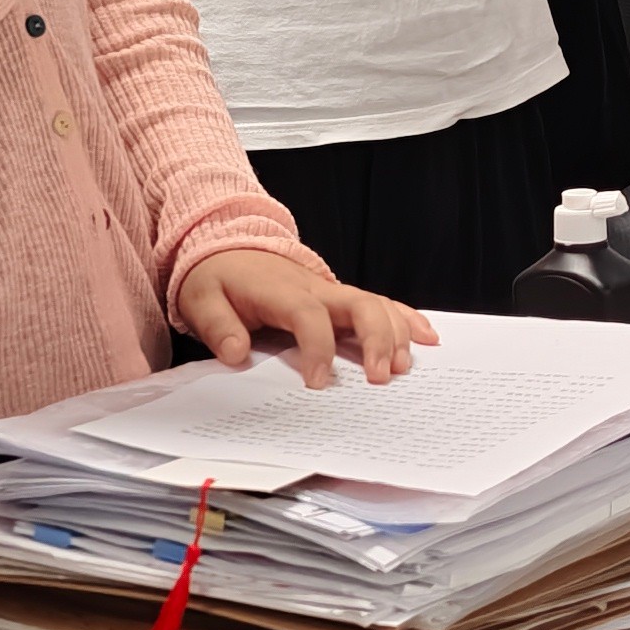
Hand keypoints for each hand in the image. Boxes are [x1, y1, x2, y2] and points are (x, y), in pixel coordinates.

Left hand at [172, 250, 433, 386]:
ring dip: (397, 334)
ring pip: (378, 305)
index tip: (317, 382)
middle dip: (377, 339)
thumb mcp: (201, 301)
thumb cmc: (218, 278)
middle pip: (360, 305)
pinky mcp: (342, 297)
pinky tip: (428, 337)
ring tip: (403, 367)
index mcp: (282, 291)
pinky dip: (407, 318)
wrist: (228, 247)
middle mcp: (316, 288)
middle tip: (380, 376)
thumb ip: (218, 328)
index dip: (317, 349)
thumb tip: (236, 354)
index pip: (309, 316)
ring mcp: (333, 291)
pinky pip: (382, 304)